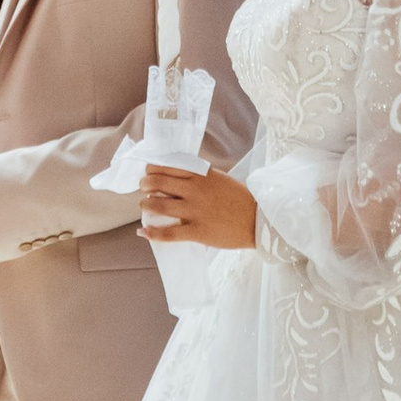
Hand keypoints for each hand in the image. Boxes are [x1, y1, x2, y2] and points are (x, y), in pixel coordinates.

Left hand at [139, 163, 258, 251]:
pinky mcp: (197, 231)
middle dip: (145, 185)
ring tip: (145, 205)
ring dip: (146, 204)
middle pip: (158, 183)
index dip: (152, 169)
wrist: (258, 221)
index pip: (167, 167)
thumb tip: (177, 177)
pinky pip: (168, 233)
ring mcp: (195, 211)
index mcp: (201, 175)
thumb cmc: (240, 199)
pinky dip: (152, 233)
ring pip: (159, 206)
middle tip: (143, 188)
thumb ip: (200, 176)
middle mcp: (195, 190)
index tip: (148, 173)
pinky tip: (143, 232)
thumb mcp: (220, 179)